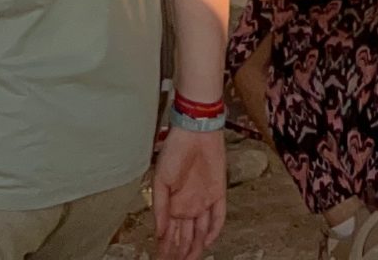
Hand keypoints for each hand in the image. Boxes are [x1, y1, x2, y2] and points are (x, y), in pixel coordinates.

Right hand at [152, 123, 225, 259]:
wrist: (195, 131)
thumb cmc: (174, 150)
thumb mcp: (160, 180)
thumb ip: (159, 208)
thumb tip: (158, 232)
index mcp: (172, 203)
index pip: (169, 233)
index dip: (166, 248)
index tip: (162, 259)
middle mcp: (188, 205)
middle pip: (185, 236)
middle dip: (180, 252)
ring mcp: (204, 200)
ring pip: (200, 231)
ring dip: (195, 246)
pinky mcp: (219, 192)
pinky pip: (218, 216)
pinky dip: (214, 230)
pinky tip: (207, 242)